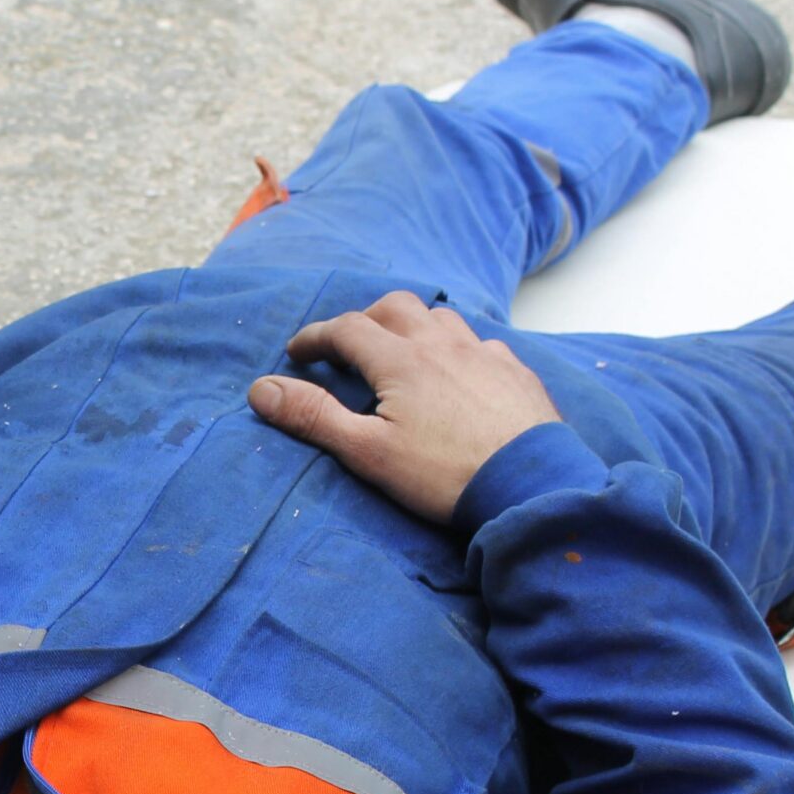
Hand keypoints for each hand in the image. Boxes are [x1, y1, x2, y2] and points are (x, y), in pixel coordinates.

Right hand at [247, 290, 562, 522]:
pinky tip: (457, 373)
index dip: (315, 337)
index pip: (346, 329)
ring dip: (412, 327)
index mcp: (400, 359)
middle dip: (364, 319)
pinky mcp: (514, 372)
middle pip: (395, 307)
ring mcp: (483, 354)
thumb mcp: (367, 452)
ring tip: (402, 353)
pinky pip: (479, 342)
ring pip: (440, 317)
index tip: (297, 353)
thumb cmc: (443, 475)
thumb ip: (314, 416)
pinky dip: (455, 347)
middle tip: (347, 348)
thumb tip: (261, 389)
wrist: (532, 486)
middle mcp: (442, 344)